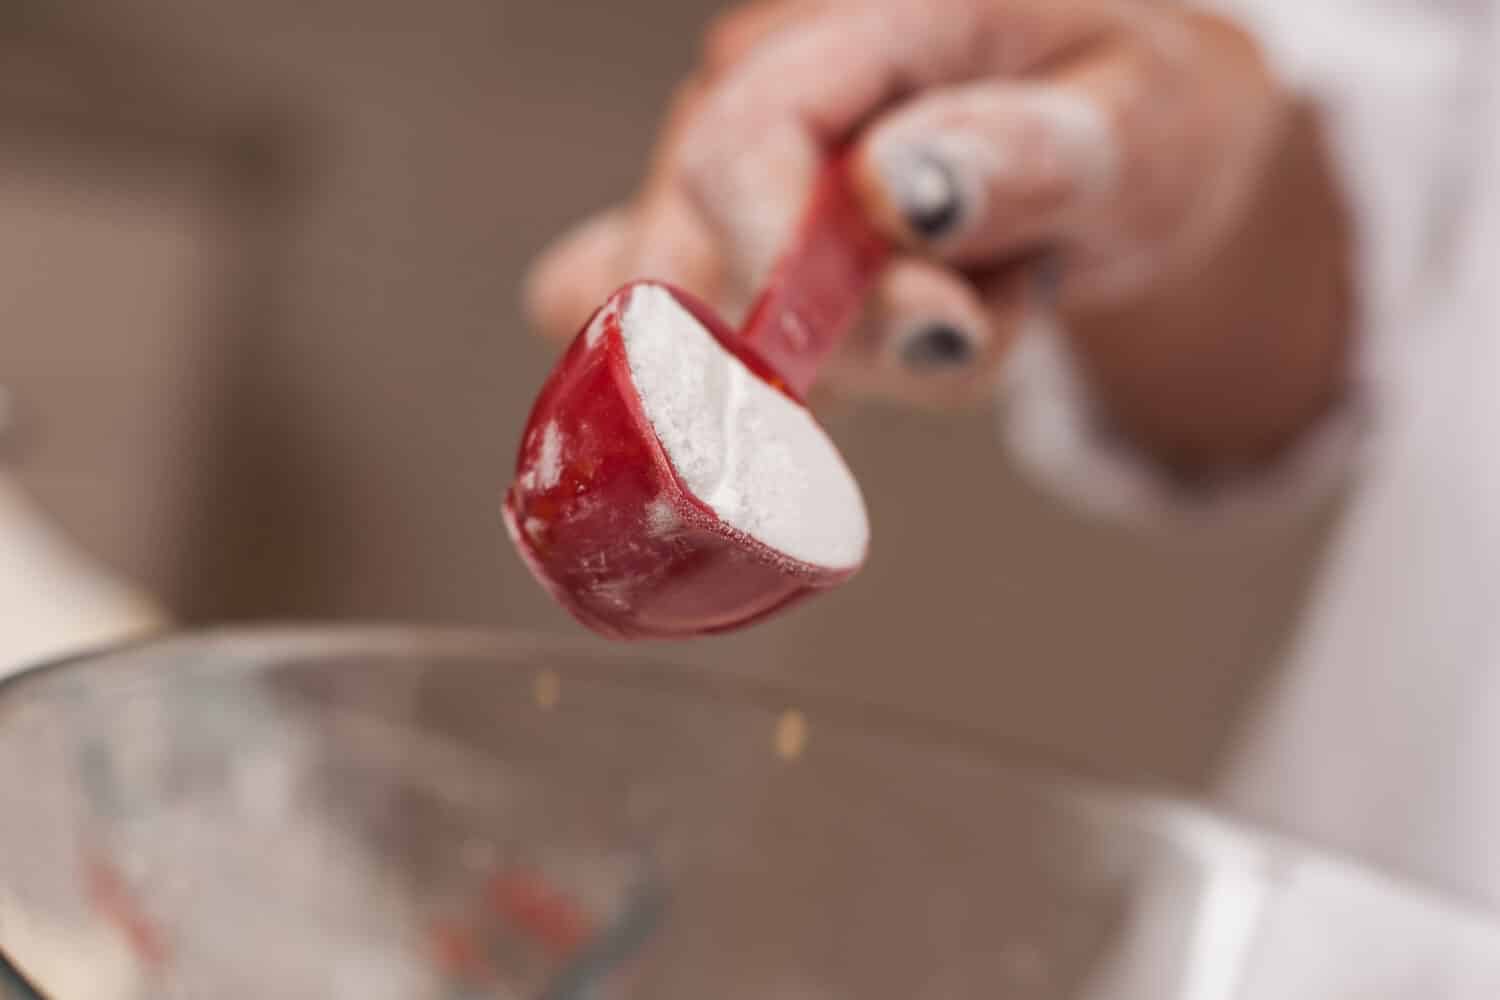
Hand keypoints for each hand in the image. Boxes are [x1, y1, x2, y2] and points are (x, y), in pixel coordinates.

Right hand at [527, 0, 1348, 470]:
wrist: (1114, 136)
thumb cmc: (1136, 116)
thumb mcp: (1139, 131)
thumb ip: (1028, 157)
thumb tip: (895, 195)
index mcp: (860, 16)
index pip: (743, 142)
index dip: (789, 269)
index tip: (930, 336)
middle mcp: (759, 75)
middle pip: (705, 249)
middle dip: (848, 337)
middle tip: (985, 313)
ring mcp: (725, 157)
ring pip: (709, 317)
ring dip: (849, 357)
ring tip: (960, 298)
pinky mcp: (716, 233)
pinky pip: (690, 336)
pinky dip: (789, 367)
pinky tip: (875, 324)